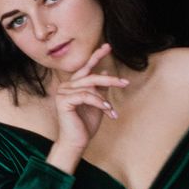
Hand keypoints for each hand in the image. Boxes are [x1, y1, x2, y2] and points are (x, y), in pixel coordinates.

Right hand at [46, 44, 129, 171]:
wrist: (76, 142)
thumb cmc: (86, 124)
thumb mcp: (98, 104)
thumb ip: (100, 89)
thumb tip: (107, 71)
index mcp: (72, 85)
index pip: (85, 68)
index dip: (96, 56)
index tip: (107, 47)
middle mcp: (65, 86)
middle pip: (90, 76)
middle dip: (109, 79)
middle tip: (125, 82)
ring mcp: (62, 92)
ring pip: (89, 87)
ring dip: (104, 99)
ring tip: (112, 110)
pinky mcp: (63, 101)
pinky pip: (86, 96)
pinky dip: (98, 102)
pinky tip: (107, 111)